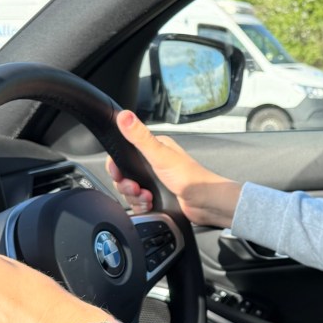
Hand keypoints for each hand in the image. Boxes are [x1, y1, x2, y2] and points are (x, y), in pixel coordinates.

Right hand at [107, 110, 241, 227]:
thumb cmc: (190, 177)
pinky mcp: (156, 197)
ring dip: (135, 198)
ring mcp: (154, 182)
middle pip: (124, 176)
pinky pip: (138, 204)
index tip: (119, 174)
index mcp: (154, 149)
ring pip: (129, 191)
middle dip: (127, 186)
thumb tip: (125, 116)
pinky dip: (141, 206)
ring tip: (148, 198)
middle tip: (138, 189)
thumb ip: (140, 137)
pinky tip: (151, 205)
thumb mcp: (161, 155)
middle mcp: (152, 164)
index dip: (117, 167)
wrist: (205, 203)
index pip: (123, 155)